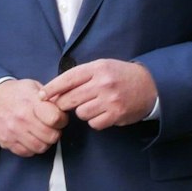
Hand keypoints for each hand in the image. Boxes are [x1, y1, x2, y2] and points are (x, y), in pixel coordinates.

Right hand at [0, 78, 66, 156]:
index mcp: (30, 103)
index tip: (58, 117)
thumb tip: (65, 105)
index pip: (56, 119)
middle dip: (54, 132)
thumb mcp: (32, 86)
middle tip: (49, 126)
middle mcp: (21, 119)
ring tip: (39, 132)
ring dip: (44, 141)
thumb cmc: (14, 93)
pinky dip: (31, 147)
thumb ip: (49, 96)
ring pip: (41, 147)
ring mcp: (13, 132)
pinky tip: (29, 137)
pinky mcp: (6, 142)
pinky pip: (27, 152)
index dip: (61, 119)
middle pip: (51, 136)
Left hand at [42, 59, 156, 130]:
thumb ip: (80, 76)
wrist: (150, 85)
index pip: (67, 79)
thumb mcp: (100, 66)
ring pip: (81, 113)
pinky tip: (101, 114)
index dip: (52, 88)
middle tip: (63, 105)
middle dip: (63, 103)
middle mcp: (102, 84)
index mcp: (96, 68)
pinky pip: (94, 123)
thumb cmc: (119, 75)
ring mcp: (110, 100)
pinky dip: (94, 121)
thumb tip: (55, 89)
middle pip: (70, 98)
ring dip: (82, 112)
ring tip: (91, 106)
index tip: (41, 95)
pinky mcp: (117, 115)